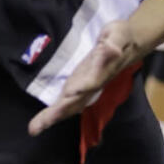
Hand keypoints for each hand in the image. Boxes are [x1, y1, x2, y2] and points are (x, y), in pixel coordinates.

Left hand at [27, 0, 163, 134]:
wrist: (129, 44)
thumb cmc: (121, 37)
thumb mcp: (119, 35)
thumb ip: (114, 44)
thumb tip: (111, 49)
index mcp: (101, 72)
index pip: (90, 82)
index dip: (81, 88)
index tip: (69, 94)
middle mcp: (92, 83)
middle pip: (75, 101)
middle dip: (58, 113)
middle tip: (38, 126)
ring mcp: (85, 86)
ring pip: (70, 105)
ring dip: (53, 116)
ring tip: (35, 128)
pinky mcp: (79, 84)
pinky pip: (67, 101)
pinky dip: (55, 111)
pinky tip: (42, 120)